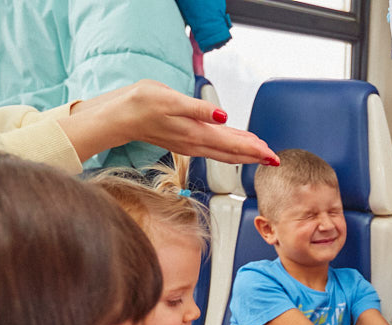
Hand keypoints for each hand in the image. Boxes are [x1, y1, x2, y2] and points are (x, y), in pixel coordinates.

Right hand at [59, 80, 276, 163]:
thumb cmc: (140, 104)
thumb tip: (223, 116)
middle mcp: (194, 143)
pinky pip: (213, 148)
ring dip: (243, 154)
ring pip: (223, 152)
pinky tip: (234, 146)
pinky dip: (228, 149)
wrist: (118, 116)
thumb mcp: (171, 100)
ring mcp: (189, 144)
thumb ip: (199, 109)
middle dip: (254, 155)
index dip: (254, 149)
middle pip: (231, 153)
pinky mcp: (184, 140)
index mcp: (195, 133)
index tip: (271, 154)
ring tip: (260, 153)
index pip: (232, 144)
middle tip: (274, 158)